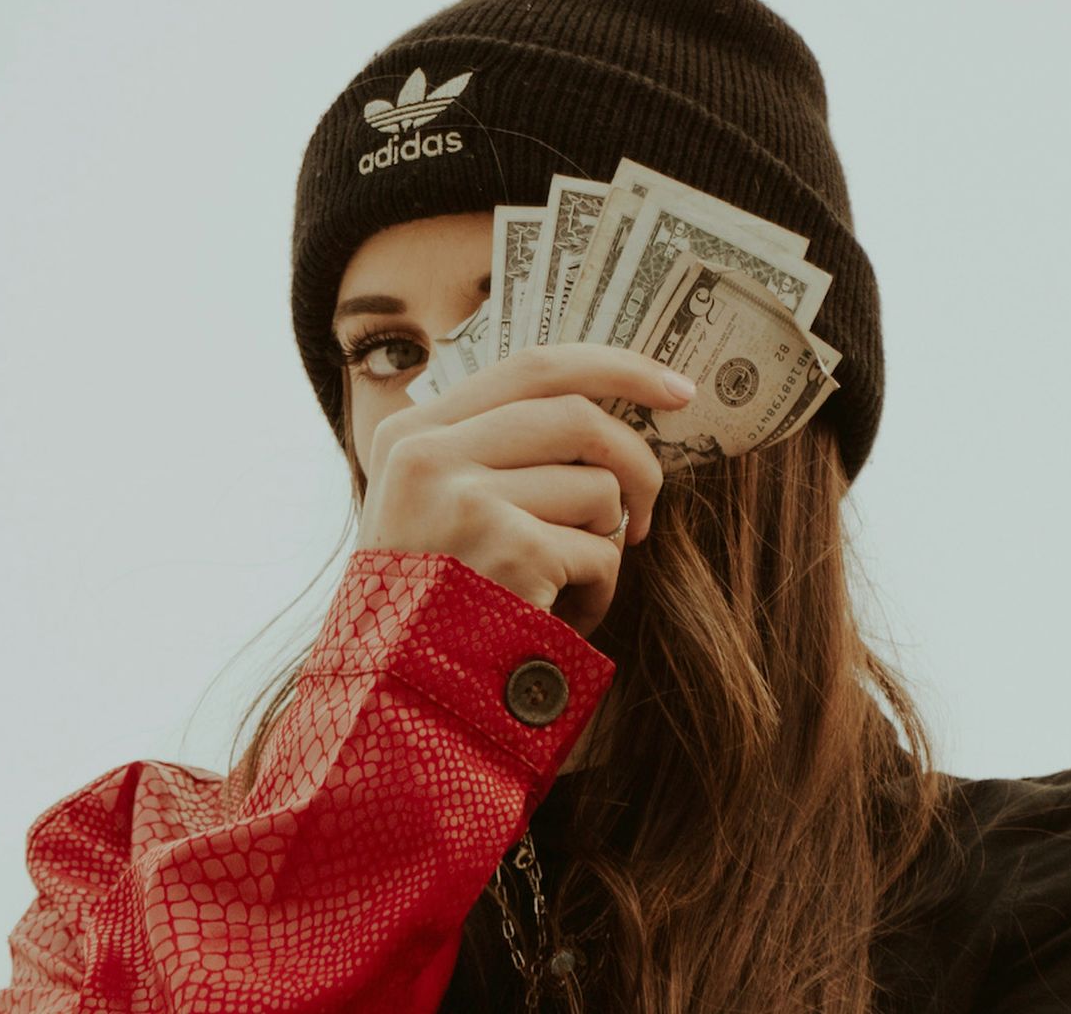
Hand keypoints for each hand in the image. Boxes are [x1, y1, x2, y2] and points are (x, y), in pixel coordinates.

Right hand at [356, 344, 695, 635]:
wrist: (394, 703)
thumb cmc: (428, 608)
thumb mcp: (429, 510)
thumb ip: (486, 453)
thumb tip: (601, 412)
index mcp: (410, 434)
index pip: (535, 367)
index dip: (618, 370)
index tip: (677, 389)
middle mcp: (429, 455)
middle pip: (580, 416)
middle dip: (637, 463)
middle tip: (645, 514)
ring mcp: (468, 499)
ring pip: (597, 489)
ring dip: (602, 545)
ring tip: (562, 588)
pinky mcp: (511, 550)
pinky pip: (601, 552)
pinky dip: (598, 592)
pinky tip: (557, 619)